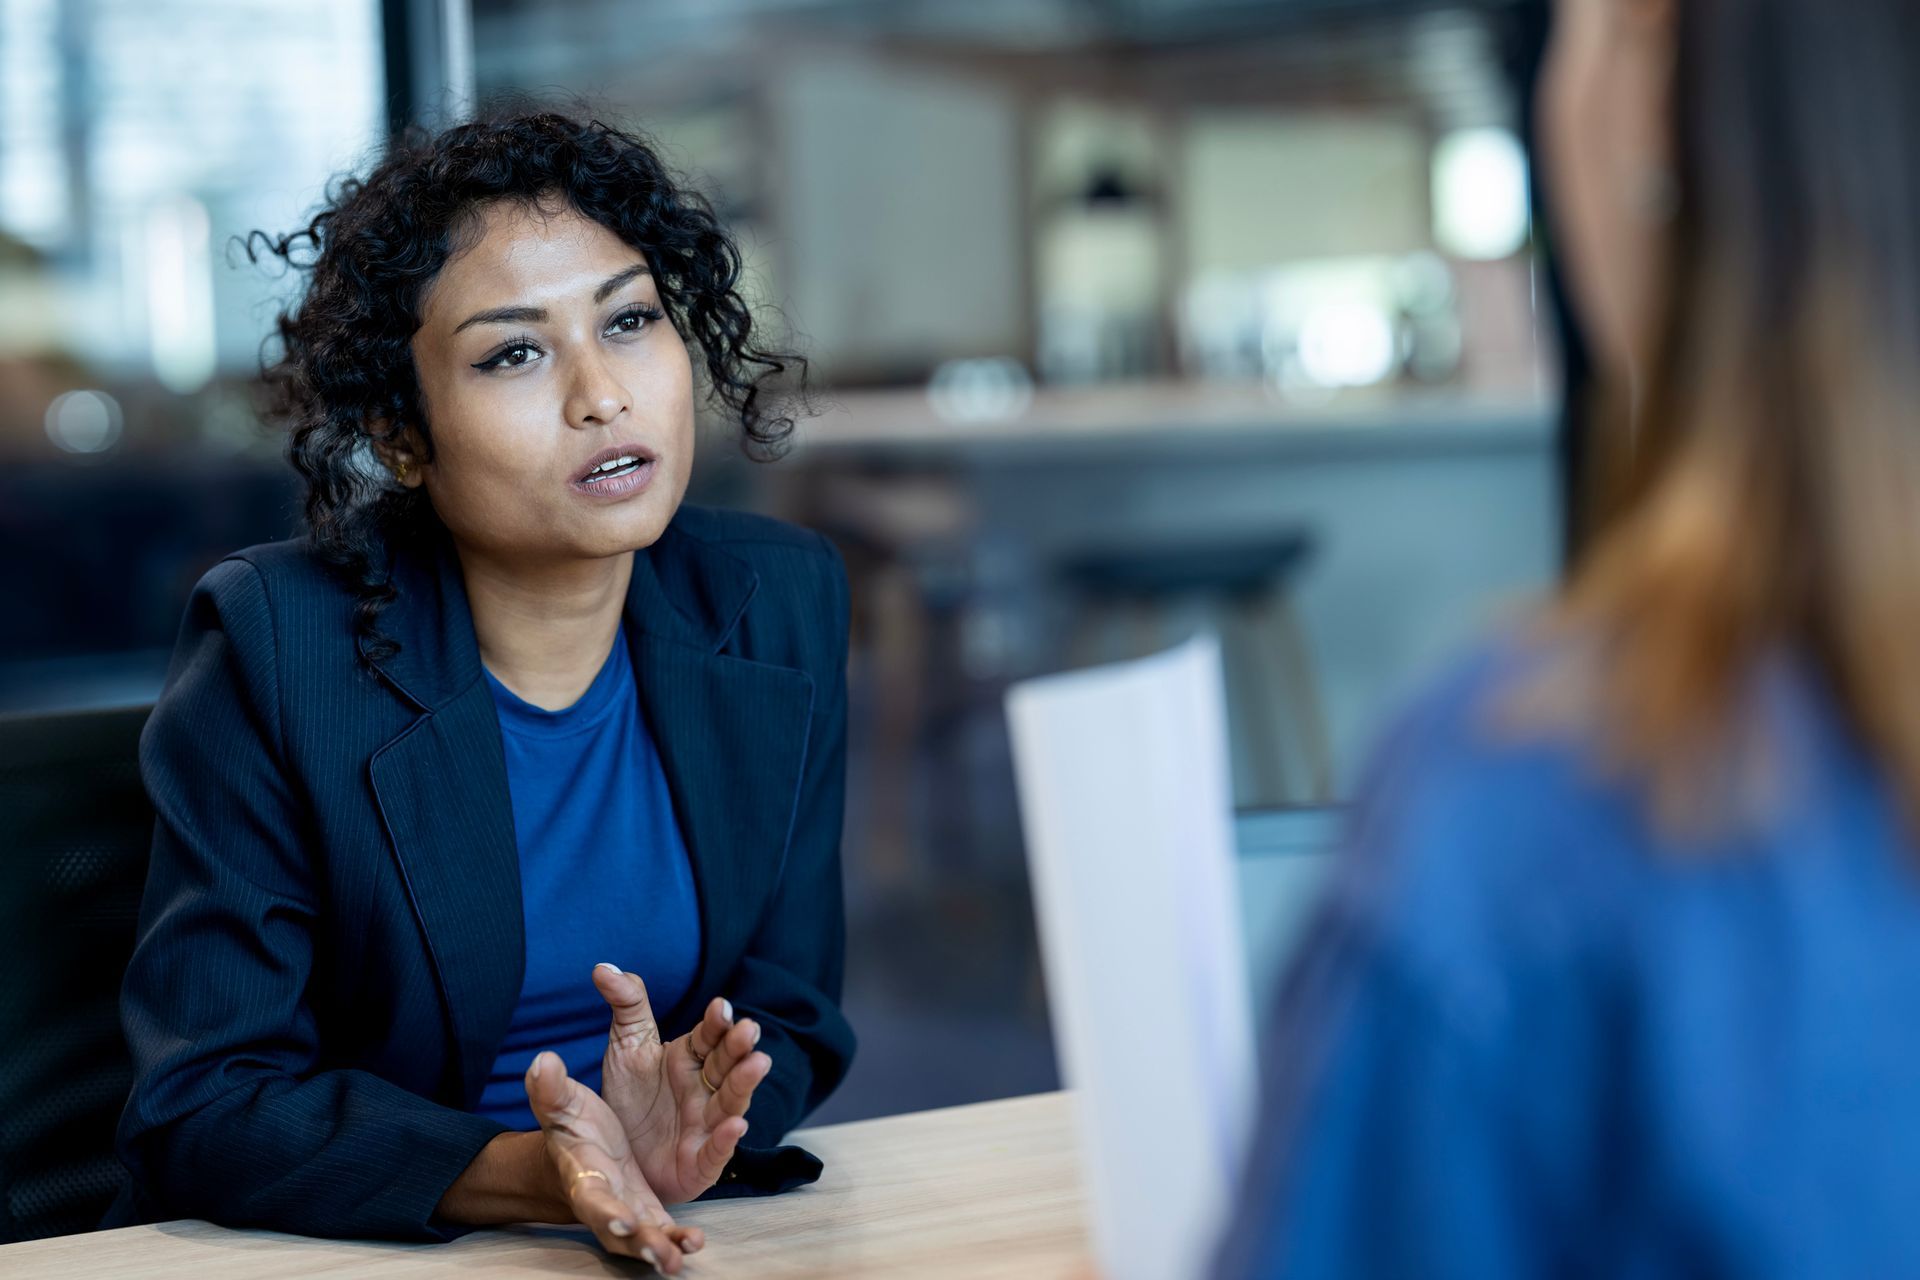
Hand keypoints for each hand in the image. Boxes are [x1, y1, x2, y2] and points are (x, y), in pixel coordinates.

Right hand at [524, 1049, 704, 1271]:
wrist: (587, 1150)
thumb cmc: (574, 1130)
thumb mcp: (564, 1106)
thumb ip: (552, 1090)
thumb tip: (542, 1062)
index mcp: (583, 1178)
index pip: (591, 1198)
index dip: (604, 1210)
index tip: (622, 1218)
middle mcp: (607, 1204)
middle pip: (620, 1232)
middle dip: (639, 1242)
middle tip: (660, 1252)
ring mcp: (631, 1214)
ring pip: (646, 1238)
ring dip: (665, 1246)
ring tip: (689, 1247)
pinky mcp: (652, 1213)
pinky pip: (665, 1230)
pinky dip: (679, 1237)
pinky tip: (695, 1241)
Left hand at [593, 962, 772, 1203]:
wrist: (609, 1151)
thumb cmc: (628, 1097)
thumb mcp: (626, 1046)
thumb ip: (625, 1005)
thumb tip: (602, 967)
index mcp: (691, 1058)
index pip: (709, 1036)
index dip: (716, 1022)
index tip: (720, 1007)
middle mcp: (705, 1089)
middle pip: (726, 1065)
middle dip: (739, 1047)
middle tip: (748, 1029)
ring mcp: (706, 1125)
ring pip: (730, 1102)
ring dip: (745, 1083)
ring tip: (758, 1064)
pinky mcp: (700, 1162)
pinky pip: (717, 1151)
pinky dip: (728, 1139)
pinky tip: (736, 1125)